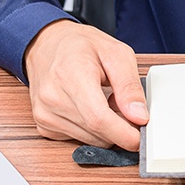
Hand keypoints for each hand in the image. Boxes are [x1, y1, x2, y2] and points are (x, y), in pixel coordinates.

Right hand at [23, 20, 147, 149]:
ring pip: (90, 140)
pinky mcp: (44, 125)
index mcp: (70, 75)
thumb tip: (140, 116)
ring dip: (106, 129)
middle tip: (125, 107)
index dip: (124, 134)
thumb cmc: (80, 46)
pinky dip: (92, 130)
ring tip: (104, 101)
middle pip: (97, 132)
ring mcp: (45, 114)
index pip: (98, 118)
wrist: (46, 44)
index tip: (140, 138)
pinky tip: (89, 109)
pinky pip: (78, 139)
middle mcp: (52, 97)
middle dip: (120, 128)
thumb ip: (129, 86)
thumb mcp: (116, 54)